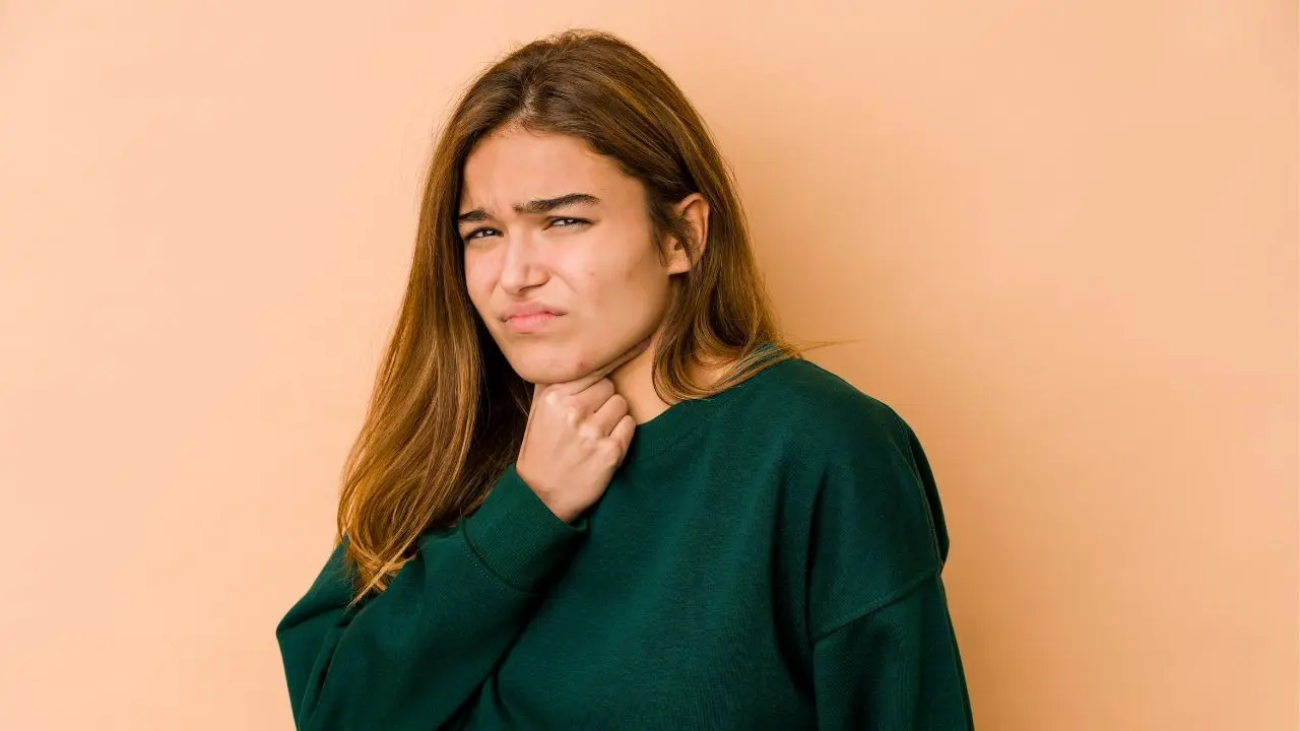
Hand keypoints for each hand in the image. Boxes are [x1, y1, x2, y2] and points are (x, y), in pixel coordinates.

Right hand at [516, 342, 648, 522]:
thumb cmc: (541, 447)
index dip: (614, 356)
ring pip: (622, 404)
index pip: (593, 367)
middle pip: (609, 386)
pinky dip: (622, 433)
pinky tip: (603, 444)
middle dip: (603, 400)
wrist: (541, 495)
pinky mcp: (610, 452)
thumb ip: (554, 380)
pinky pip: (629, 426)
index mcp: (555, 396)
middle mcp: (573, 411)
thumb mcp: (538, 410)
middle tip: (587, 419)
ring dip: (614, 416)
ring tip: (593, 433)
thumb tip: (574, 349)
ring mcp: (592, 432)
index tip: (640, 338)